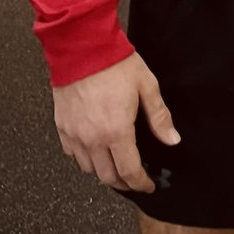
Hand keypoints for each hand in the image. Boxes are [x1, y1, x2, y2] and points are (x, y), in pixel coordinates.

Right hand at [52, 52, 179, 191]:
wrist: (82, 48)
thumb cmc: (115, 64)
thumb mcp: (147, 86)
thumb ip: (159, 117)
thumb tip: (172, 139)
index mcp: (116, 131)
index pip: (129, 171)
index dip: (140, 183)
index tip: (148, 185)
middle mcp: (93, 139)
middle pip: (107, 176)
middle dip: (123, 183)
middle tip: (134, 179)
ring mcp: (74, 135)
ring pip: (88, 169)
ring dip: (104, 171)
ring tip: (116, 163)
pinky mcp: (62, 128)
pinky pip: (72, 154)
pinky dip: (85, 158)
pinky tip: (95, 148)